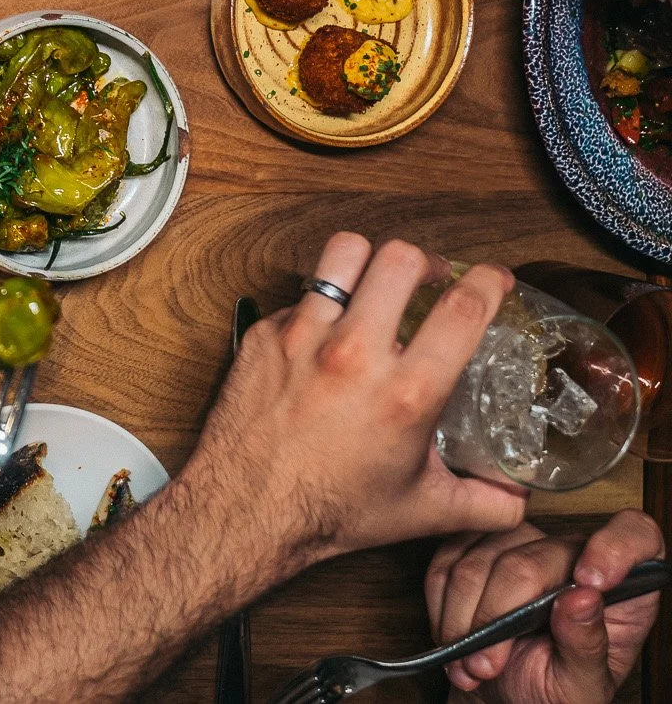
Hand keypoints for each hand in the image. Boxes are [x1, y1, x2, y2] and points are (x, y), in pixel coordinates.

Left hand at [184, 234, 527, 567]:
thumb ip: (485, 502)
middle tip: (430, 279)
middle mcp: (355, 353)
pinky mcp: (265, 334)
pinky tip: (327, 332)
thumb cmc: (331, 510)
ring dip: (368, 264)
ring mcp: (303, 336)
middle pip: (400, 258)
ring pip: (342, 255)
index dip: (490, 282)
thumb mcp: (424, 511)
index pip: (463, 309)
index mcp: (406, 391)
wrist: (246, 509)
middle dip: (426, 262)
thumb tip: (519, 498)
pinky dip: (321, 304)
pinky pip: (300, 294)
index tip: (495, 279)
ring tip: (376, 283)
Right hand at [426, 511, 662, 702]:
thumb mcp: (585, 686)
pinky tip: (455, 637)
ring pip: (478, 562)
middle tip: (489, 665)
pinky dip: (442, 608)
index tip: (590, 583)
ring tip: (471, 661)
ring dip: (464, 620)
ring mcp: (519, 543)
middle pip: (532, 560)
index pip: (635, 535)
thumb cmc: (554, 691)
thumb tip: (584, 599)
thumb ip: (588, 646)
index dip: (615, 548)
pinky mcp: (472, 545)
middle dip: (499, 616)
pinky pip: (445, 565)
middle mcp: (571, 554)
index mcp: (621, 585)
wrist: (505, 696)